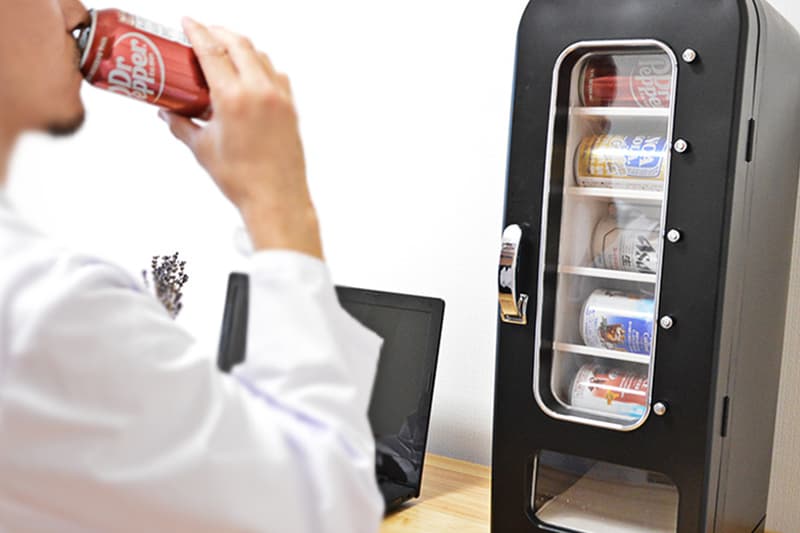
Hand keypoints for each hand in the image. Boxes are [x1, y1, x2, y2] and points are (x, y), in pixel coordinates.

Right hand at [160, 18, 322, 259]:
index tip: (187, 22)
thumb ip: (181, 125)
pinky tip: (251, 73)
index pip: (212, 51)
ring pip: (260, 56)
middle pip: (239, 44)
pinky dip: (261, 65)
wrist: (276, 199)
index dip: (197, 32)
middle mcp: (260, 91)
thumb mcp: (202, 149)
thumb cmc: (241, 179)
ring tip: (225, 51)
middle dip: (219, 33)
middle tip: (204, 32)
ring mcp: (280, 98)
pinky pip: (276, 74)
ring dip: (241, 47)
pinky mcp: (292, 108)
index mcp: (233, 98)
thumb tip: (166, 113)